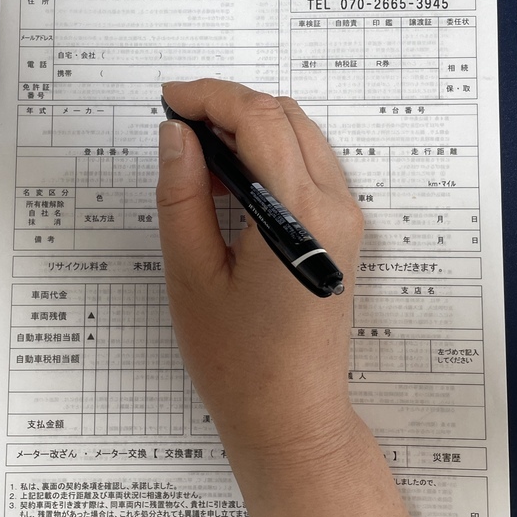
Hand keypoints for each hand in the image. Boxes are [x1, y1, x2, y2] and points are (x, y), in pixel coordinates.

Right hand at [154, 79, 364, 455]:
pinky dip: (270, 153)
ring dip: (250, 126)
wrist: (291, 419)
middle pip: (285, 117)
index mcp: (300, 215)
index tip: (169, 100)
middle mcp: (336, 209)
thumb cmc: (240, 363)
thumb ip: (182, 194)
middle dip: (229, 105)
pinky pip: (309, 166)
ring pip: (301, 136)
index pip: (259, 119)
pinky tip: (229, 176)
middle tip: (176, 122)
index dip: (210, 97)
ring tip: (195, 150)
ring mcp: (346, 220)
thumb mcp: (192, 273)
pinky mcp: (343, 233)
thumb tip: (176, 135)